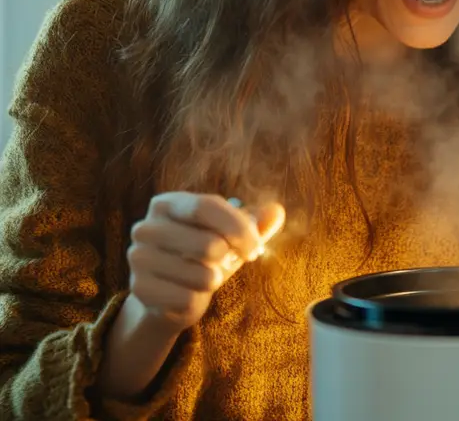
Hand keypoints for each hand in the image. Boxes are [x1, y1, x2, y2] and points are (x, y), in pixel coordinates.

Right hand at [125, 192, 284, 331]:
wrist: (169, 295)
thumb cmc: (205, 257)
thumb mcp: (231, 236)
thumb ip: (255, 223)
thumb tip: (277, 211)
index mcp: (167, 203)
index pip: (208, 206)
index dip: (239, 229)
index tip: (255, 249)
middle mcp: (145, 227)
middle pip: (209, 244)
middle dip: (229, 259)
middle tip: (226, 264)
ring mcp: (137, 258)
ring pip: (203, 275)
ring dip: (213, 280)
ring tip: (202, 277)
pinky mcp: (138, 289)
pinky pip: (188, 299)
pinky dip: (197, 300)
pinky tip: (186, 294)